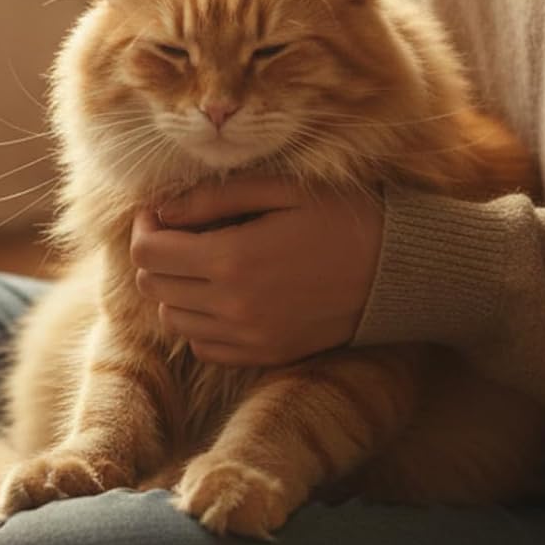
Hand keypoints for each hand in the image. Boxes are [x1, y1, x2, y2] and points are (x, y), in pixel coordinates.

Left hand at [130, 175, 383, 365]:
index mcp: (232, 258)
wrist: (400, 272)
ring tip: (202, 264)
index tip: (160, 214)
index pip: (147, 253)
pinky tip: (222, 296)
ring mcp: (249, 337)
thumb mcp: (281, 190)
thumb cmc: (343, 218)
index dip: (144, 229)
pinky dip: (200, 323)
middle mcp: (233, 306)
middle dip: (156, 256)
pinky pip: (203, 347)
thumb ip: (214, 198)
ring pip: (173, 319)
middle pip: (153, 286)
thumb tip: (161, 210)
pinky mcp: (265, 355)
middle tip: (179, 234)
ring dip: (175, 289)